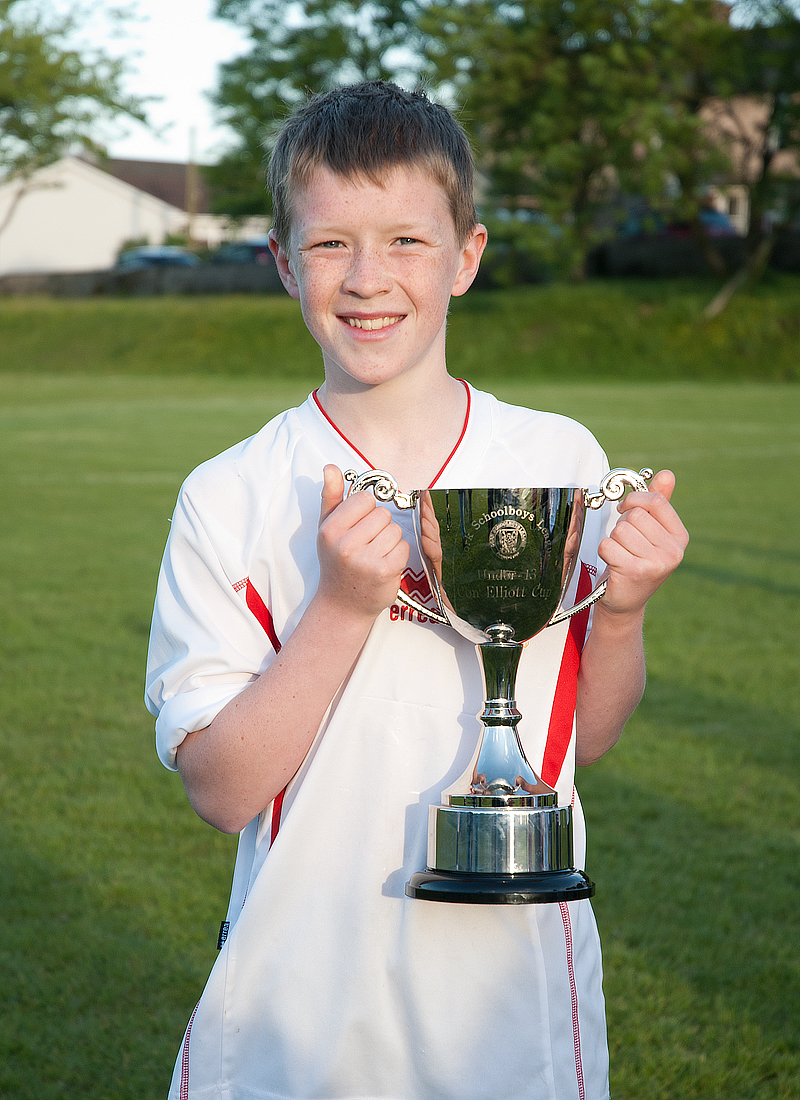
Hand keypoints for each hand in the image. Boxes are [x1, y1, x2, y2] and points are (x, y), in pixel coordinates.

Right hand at [315, 465, 409, 619]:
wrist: (342, 605)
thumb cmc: (336, 562)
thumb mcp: (327, 529)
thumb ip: (331, 497)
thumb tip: (331, 467)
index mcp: (330, 530)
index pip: (365, 499)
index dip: (366, 512)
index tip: (358, 527)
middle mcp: (346, 544)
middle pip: (383, 514)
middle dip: (379, 528)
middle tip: (366, 545)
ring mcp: (366, 559)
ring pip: (396, 530)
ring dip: (390, 542)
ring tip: (374, 555)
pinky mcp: (385, 571)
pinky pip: (404, 547)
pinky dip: (398, 556)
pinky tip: (384, 566)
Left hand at [597, 469, 688, 617]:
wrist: (626, 600)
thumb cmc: (636, 560)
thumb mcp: (652, 532)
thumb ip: (659, 503)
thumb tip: (667, 474)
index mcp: (680, 537)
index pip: (656, 501)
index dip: (635, 499)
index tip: (626, 508)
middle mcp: (673, 551)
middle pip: (635, 515)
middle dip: (622, 524)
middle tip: (626, 542)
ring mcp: (655, 563)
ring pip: (620, 530)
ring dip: (613, 539)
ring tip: (622, 553)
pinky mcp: (634, 572)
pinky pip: (608, 545)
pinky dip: (605, 551)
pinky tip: (614, 563)